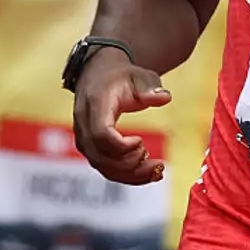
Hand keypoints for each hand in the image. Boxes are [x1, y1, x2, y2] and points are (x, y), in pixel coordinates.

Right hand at [73, 47, 171, 185]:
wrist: (99, 74)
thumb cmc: (121, 76)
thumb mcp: (139, 76)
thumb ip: (150, 87)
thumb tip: (164, 98)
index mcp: (95, 104)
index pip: (101, 134)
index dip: (122, 146)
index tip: (141, 142)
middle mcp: (84, 124)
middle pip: (100, 157)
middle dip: (130, 166)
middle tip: (156, 162)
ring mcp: (85, 138)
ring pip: (102, 167)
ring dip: (130, 175)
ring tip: (157, 170)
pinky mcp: (91, 148)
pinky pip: (105, 168)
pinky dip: (127, 175)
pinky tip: (148, 173)